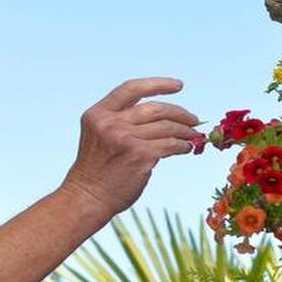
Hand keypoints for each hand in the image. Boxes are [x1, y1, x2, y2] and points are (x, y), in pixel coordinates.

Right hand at [61, 77, 203, 217]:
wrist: (88, 197)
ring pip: (166, 127)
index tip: (179, 85)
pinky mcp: (140, 155)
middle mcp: (110, 123)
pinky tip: (185, 148)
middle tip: (194, 119)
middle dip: (180, 112)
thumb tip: (162, 117)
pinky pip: (169, 145)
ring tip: (193, 135)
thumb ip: (120, 121)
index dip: (158, 84)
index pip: (131, 89)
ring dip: (185, 131)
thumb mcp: (99, 136)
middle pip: (155, 108)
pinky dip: (182, 146)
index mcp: (98, 114)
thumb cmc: (96, 171)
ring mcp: (125, 139)